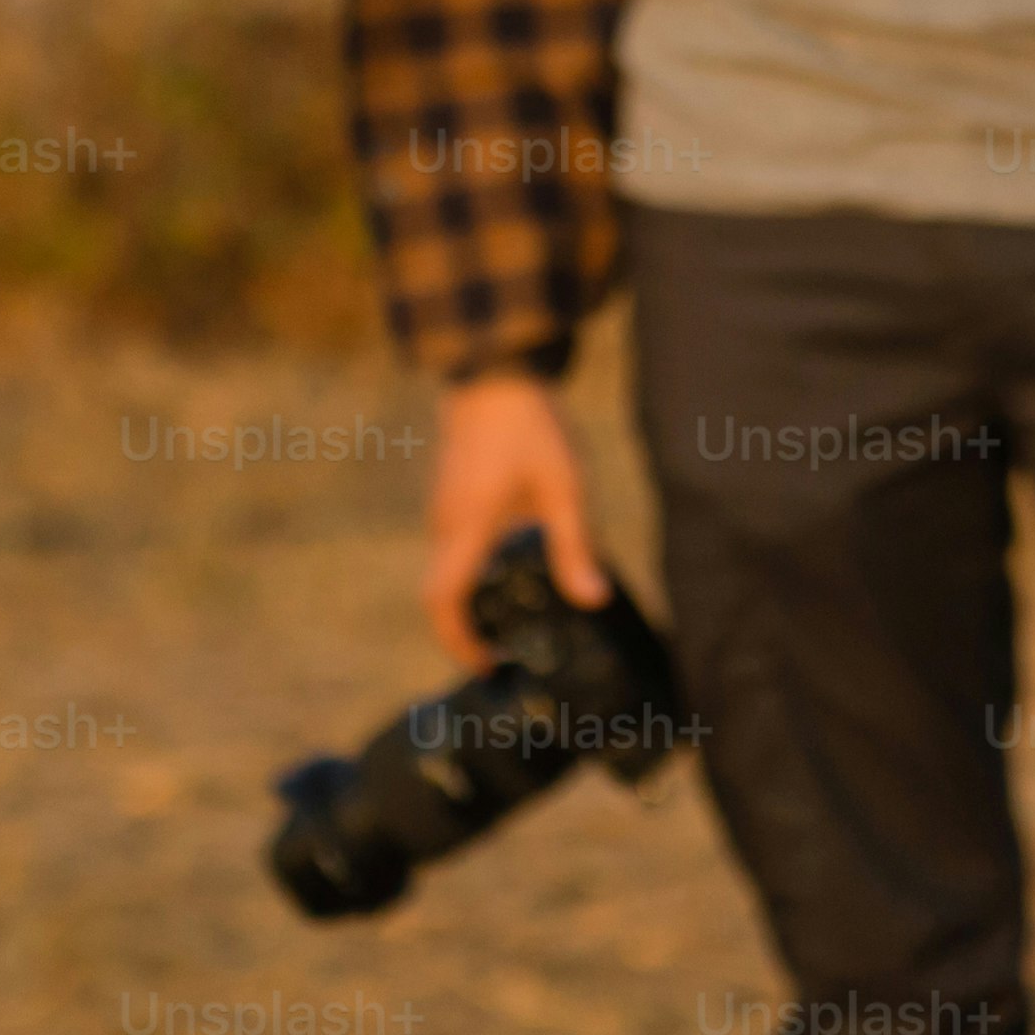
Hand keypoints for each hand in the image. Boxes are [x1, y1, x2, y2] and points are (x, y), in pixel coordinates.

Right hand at [422, 371, 610, 666]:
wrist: (495, 370)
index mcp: (467, 528)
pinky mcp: (451, 492)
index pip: (441, 602)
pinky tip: (515, 562)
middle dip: (469, 627)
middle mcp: (445, 523)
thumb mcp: (564, 487)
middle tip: (508, 649)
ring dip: (473, 596)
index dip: (457, 641)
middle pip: (441, 593)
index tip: (486, 664)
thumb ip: (575, 546)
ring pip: (448, 568)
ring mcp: (443, 506)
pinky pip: (454, 545)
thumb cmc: (530, 425)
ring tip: (519, 612)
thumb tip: (593, 599)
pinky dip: (474, 568)